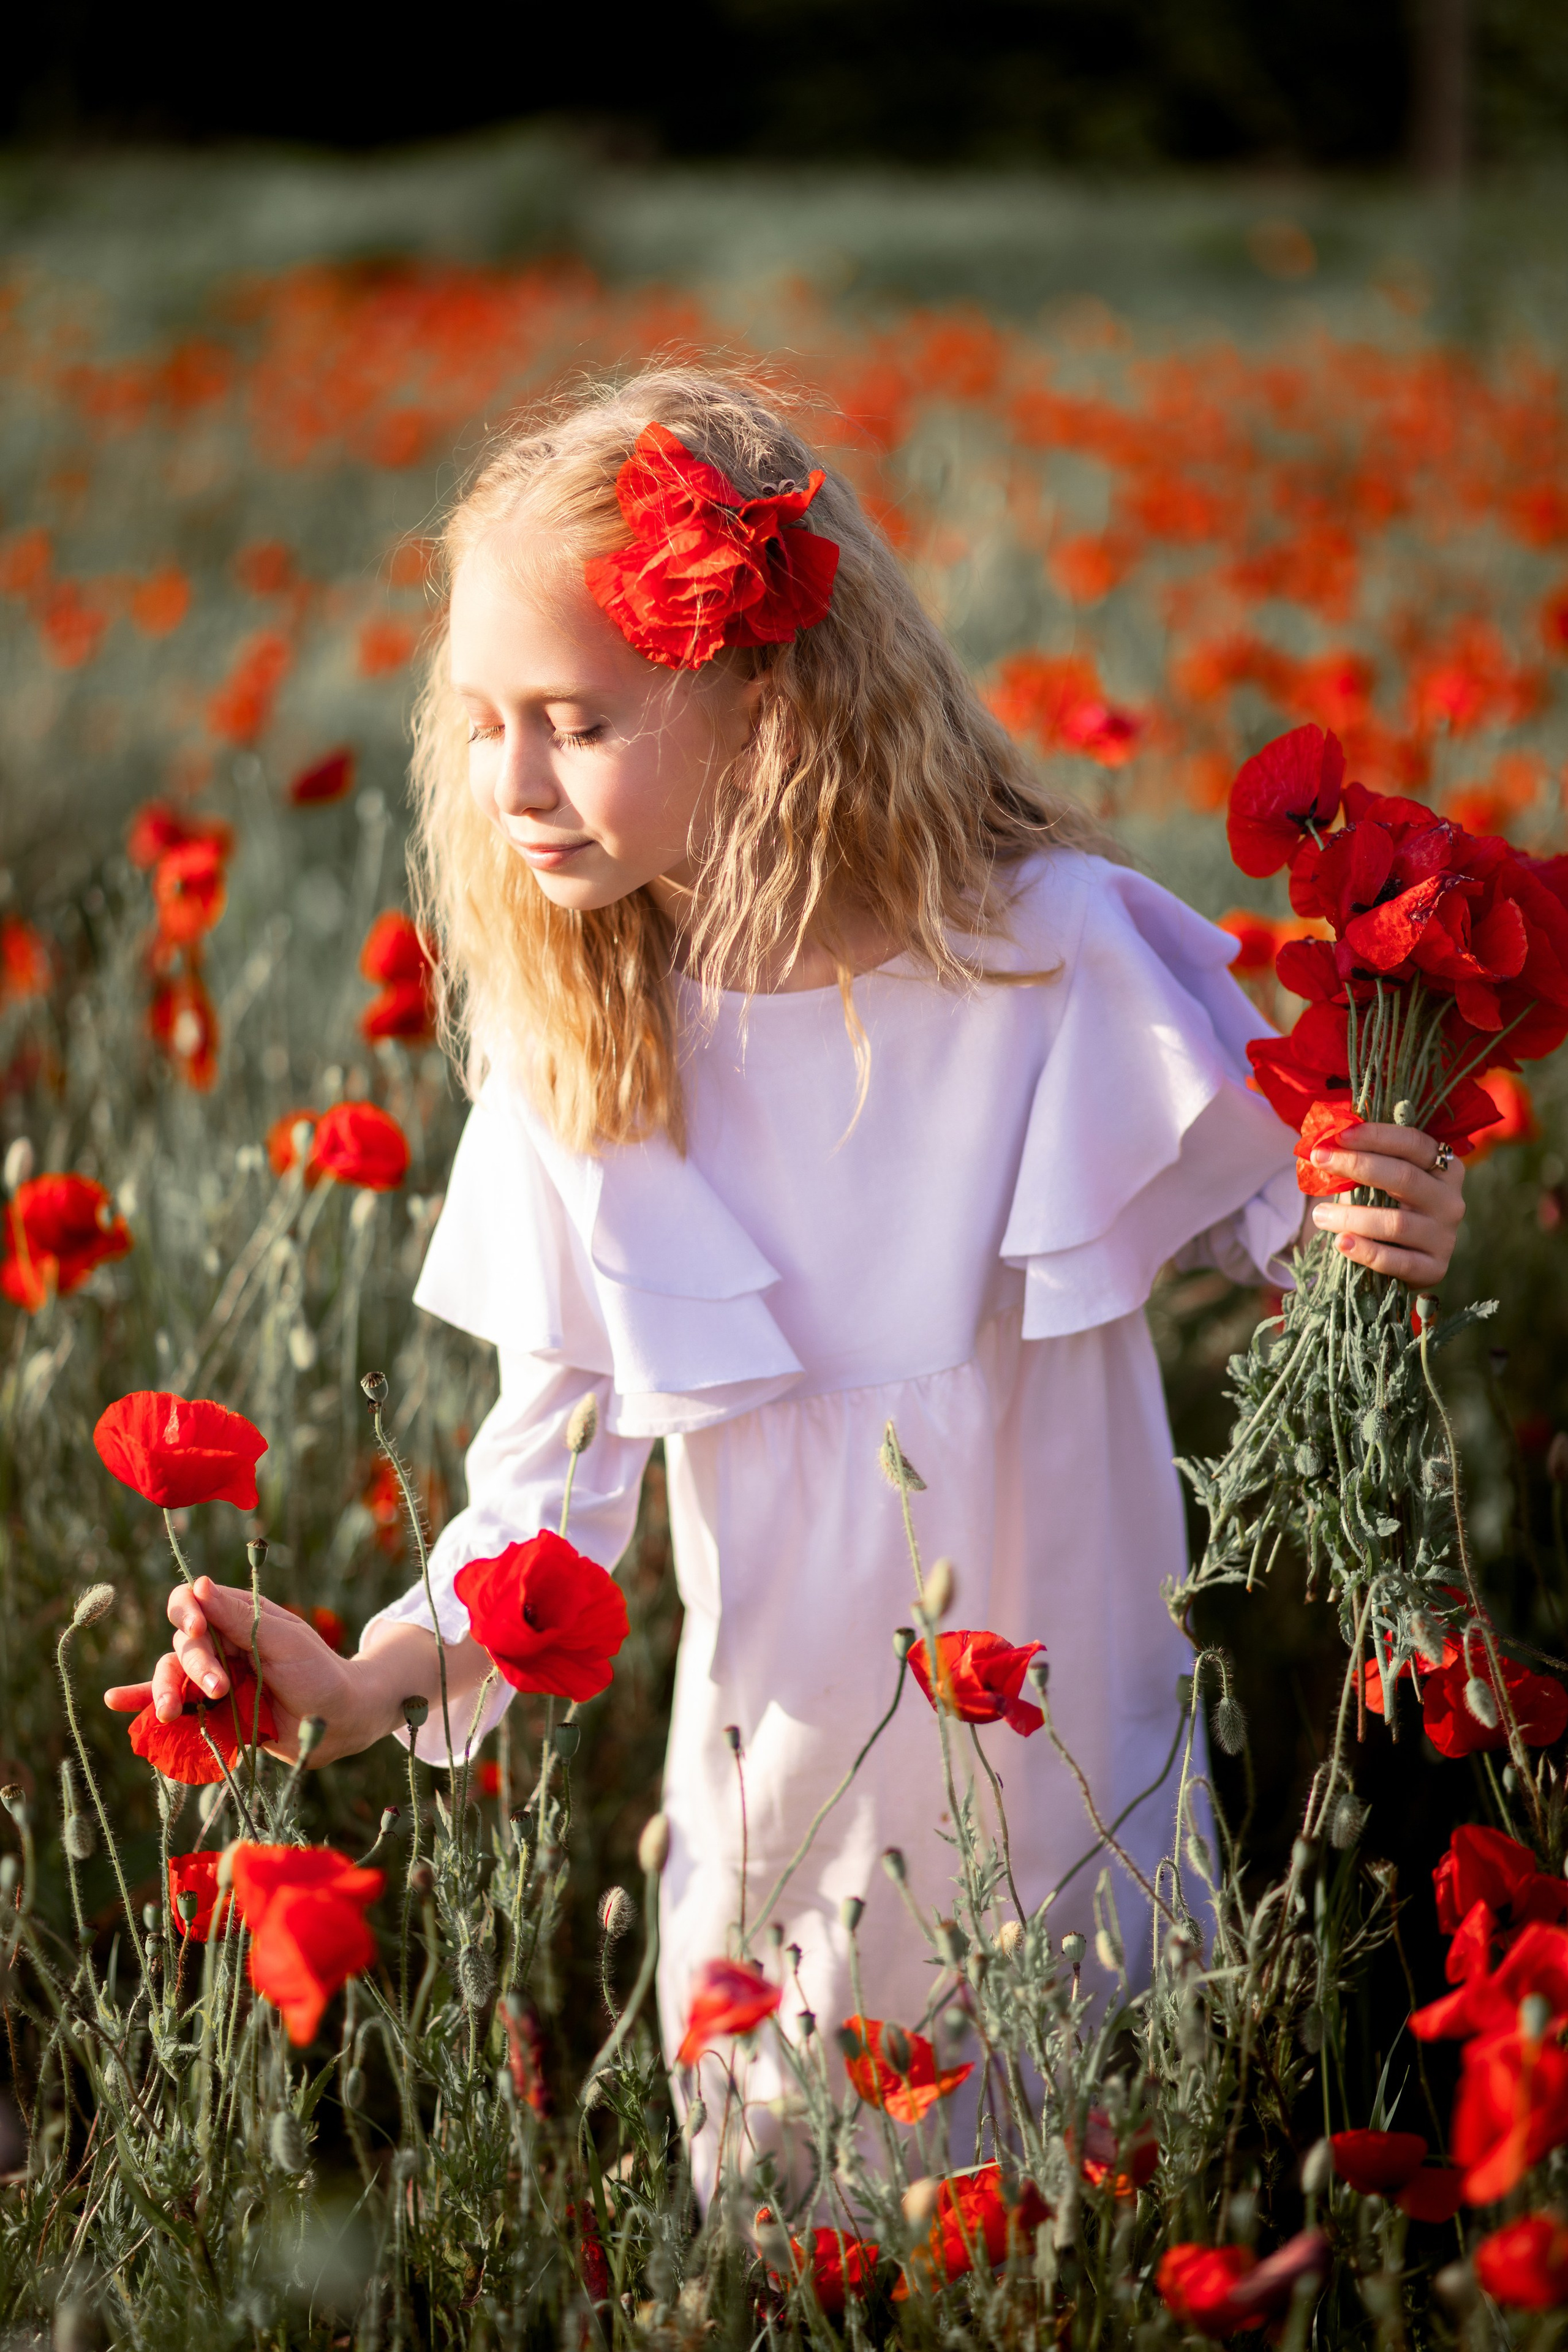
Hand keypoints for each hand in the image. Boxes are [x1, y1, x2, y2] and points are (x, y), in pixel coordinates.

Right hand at [104, 1577, 368, 1766]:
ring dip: (164, 1690)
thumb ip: (239, 1618)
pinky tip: (116, 1700)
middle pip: (182, 1645)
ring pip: (170, 1676)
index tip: (197, 1628)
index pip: (193, 1603)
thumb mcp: (284, 1640)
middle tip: (219, 1687)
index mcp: (237, 1617)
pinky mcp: (210, 1713)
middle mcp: (219, 1645)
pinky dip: (142, 1701)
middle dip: (194, 1665)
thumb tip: (198, 1584)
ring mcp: (212, 1679)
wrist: (337, 1721)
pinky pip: (172, 1705)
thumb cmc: (318, 1672)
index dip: (187, 1613)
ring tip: (169, 1712)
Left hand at [1302, 1121, 1465, 1288]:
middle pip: (1404, 1177)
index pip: (1413, 1143)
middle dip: (1356, 1165)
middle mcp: (1450, 1200)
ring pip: (1396, 1223)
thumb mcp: (1384, 1179)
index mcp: (1446, 1168)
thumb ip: (1366, 1158)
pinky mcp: (1434, 1268)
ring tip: (1319, 1214)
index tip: (1338, 1134)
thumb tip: (1323, 1139)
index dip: (1376, 1136)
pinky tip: (1341, 1243)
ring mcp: (1445, 1236)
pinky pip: (1397, 1261)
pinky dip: (1366, 1252)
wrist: (1403, 1258)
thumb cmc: (1387, 1206)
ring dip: (1351, 1216)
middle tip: (1319, 1160)